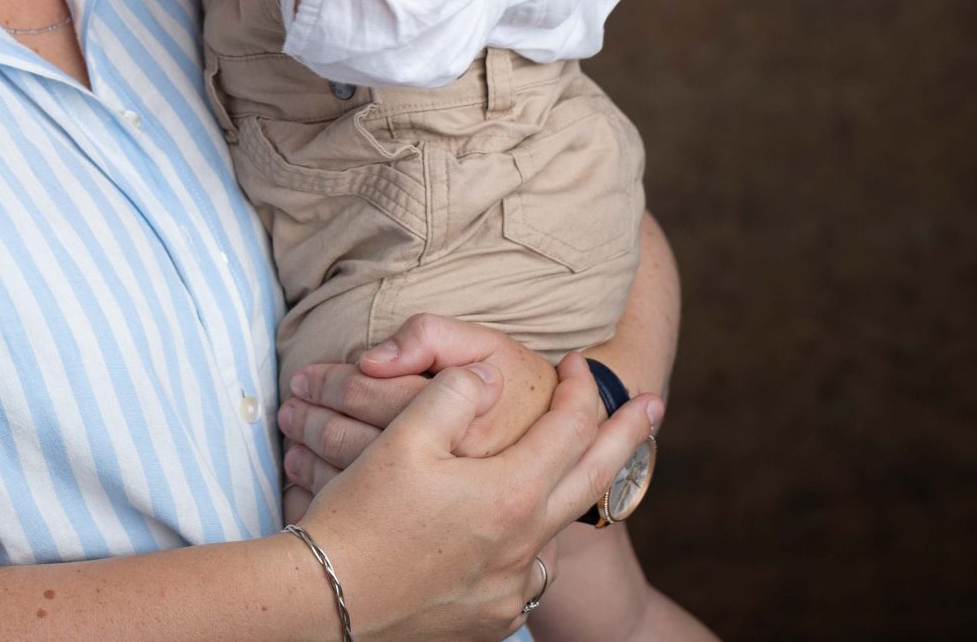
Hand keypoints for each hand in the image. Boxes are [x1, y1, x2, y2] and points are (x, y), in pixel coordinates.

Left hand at [279, 315, 562, 513]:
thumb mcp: (491, 347)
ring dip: (310, 451)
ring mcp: (444, 523)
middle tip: (291, 402)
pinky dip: (323, 496)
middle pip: (350, 444)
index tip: (304, 375)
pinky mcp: (435, 548)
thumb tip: (373, 360)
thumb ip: (433, 337)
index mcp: (465, 429)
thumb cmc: (525, 393)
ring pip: (349, 484)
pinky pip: (363, 524)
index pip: (369, 393)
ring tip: (295, 423)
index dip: (329, 380)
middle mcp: (456, 482)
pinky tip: (307, 474)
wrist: (575, 454)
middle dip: (310, 421)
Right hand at [290, 352, 663, 641]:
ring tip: (569, 474)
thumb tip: (490, 378)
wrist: (325, 601)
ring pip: (558, 534)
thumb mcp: (403, 438)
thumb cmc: (360, 516)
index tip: (579, 361)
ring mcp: (511, 588)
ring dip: (568, 497)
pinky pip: (527, 576)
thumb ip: (454, 392)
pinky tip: (511, 537)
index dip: (580, 388)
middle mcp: (525, 545)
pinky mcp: (491, 619)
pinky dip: (530, 547)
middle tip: (651, 407)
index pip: (571, 428)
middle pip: (593, 479)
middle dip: (626, 437)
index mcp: (511, 494)